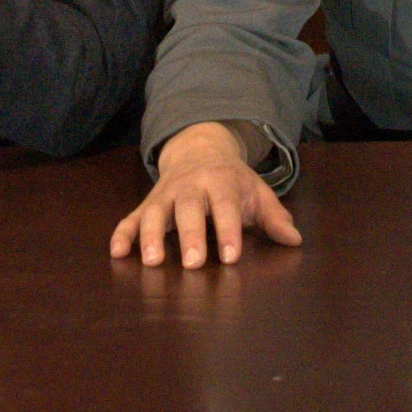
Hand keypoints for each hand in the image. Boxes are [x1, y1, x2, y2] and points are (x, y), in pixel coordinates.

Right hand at [111, 122, 299, 267]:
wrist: (199, 148)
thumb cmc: (232, 180)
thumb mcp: (257, 192)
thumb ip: (274, 216)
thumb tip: (294, 240)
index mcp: (221, 182)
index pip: (226, 207)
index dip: (229, 231)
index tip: (231, 257)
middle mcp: (191, 186)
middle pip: (188, 209)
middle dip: (190, 235)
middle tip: (193, 263)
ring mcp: (165, 194)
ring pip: (154, 213)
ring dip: (150, 236)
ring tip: (152, 262)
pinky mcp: (147, 203)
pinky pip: (130, 217)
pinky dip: (122, 234)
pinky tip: (117, 253)